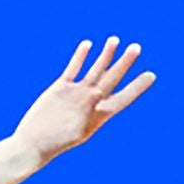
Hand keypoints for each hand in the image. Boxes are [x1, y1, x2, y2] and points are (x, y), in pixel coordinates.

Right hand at [12, 38, 155, 162]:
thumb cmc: (55, 143)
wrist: (32, 143)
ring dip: (106, 55)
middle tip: (136, 47)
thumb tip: (97, 93)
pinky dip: (80, 56)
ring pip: (95, 70)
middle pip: (112, 78)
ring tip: (115, 39)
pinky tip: (88, 44)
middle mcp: (90, 101)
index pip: (123, 97)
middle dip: (124, 63)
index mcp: (99, 114)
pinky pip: (73, 68)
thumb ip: (89, 110)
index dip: (137, 86)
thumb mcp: (75, 130)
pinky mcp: (60, 88)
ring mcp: (76, 93)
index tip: (151, 75)